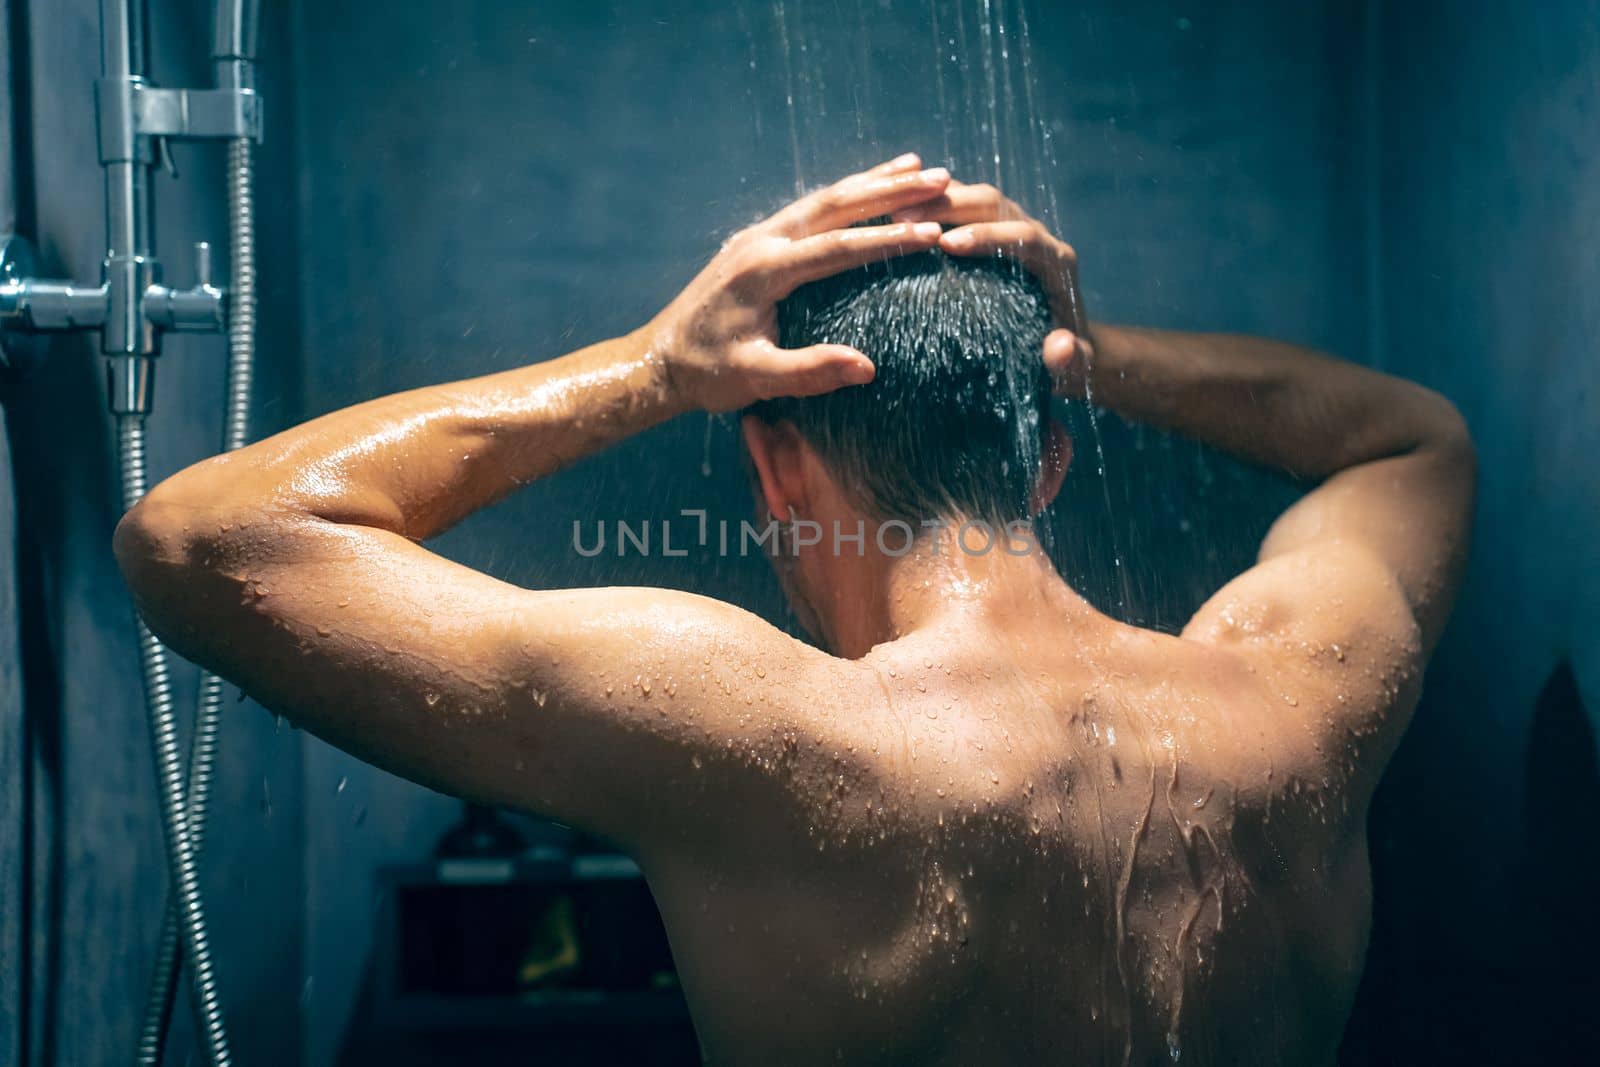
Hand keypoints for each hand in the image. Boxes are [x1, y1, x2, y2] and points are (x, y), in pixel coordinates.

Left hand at [644, 154, 951, 412]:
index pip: (838, 247)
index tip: (932, 233)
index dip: (887, 239)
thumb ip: (809, 373)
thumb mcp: (756, 381)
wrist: (658, 361)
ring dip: (872, 181)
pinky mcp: (756, 240)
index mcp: (764, 271)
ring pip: (823, 197)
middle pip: (835, 204)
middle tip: (942, 179)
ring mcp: (757, 235)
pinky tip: (870, 186)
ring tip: (920, 165)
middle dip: (891, 190)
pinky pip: (809, 207)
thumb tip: (867, 367)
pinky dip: (845, 193)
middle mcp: (761, 241)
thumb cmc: (707, 375)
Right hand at [892, 179, 1093, 397]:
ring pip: (974, 196)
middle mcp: (1035, 236)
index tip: (947, 245)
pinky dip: (929, 204)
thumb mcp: (1072, 370)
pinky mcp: (990, 229)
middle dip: (951, 206)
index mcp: (1057, 263)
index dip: (988, 236)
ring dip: (933, 199)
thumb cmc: (1063, 361)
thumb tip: (1059, 345)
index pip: (1024, 236)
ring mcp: (1011, 227)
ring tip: (890, 211)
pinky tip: (893, 214)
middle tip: (906, 219)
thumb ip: (1071, 362)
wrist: (1063, 346)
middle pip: (995, 204)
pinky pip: (959, 205)